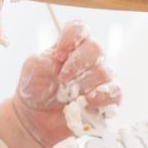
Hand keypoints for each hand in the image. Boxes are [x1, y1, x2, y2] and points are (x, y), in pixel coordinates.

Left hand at [12, 19, 121, 147]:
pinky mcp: (106, 100)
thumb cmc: (35, 90)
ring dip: (84, 84)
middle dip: (78, 65)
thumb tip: (62, 61)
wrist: (34, 119)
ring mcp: (99, 79)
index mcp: (70, 46)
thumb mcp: (32, 68)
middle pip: (96, 48)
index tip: (59, 53)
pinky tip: (85, 103)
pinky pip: (115, 93)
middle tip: (62, 80)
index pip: (80, 28)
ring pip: (106, 72)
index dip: (72, 37)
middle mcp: (88, 60)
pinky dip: (100, 98)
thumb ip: (47, 59)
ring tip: (69, 96)